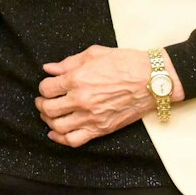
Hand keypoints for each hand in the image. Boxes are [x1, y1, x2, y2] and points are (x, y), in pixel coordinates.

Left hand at [36, 45, 182, 146]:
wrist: (153, 80)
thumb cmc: (126, 63)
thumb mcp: (94, 54)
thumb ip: (68, 63)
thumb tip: (49, 68)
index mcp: (77, 79)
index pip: (46, 88)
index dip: (44, 87)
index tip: (48, 85)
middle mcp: (81, 100)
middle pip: (48, 108)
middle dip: (42, 104)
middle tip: (44, 101)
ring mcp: (91, 117)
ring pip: (57, 126)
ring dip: (48, 121)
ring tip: (49, 114)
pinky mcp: (102, 129)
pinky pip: (74, 140)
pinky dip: (60, 139)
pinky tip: (55, 134)